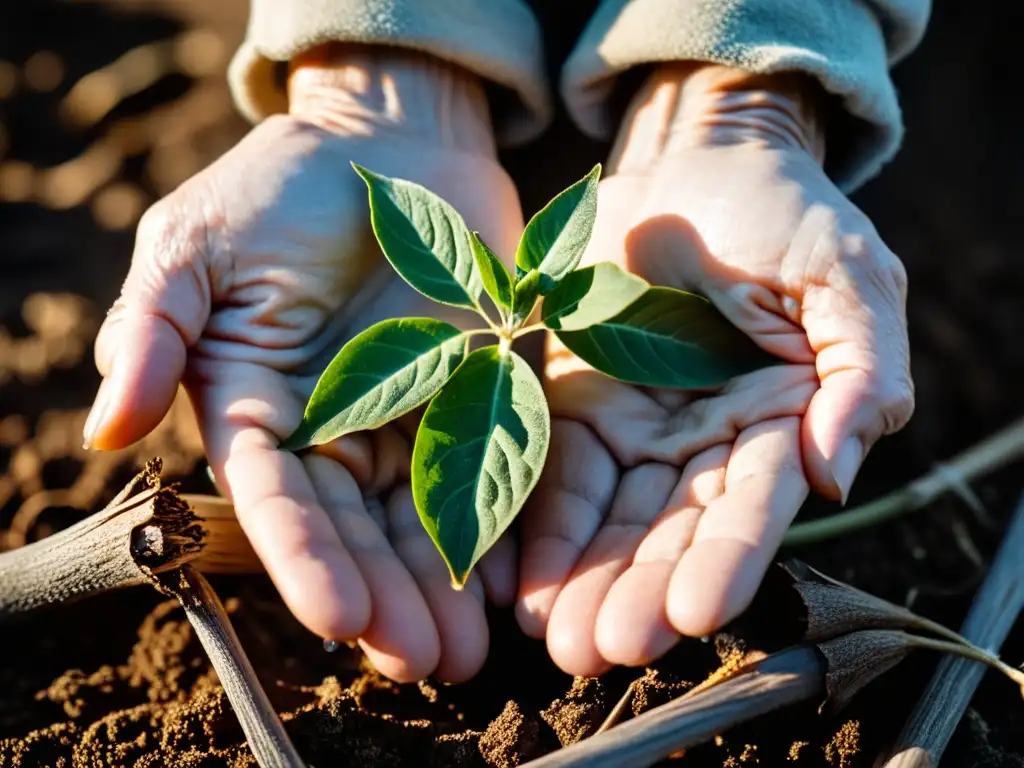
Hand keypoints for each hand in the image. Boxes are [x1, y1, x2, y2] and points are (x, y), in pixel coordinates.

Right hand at [85, 45, 523, 681]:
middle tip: (425, 664)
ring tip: (467, 653)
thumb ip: (152, 329)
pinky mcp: (480, 393)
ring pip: (424, 516)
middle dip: (387, 596)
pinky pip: (493, 465)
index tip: (339, 616)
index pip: (276, 497)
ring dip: (443, 585)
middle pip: (358, 527)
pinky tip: (518, 580)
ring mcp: (411, 416)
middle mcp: (335, 429)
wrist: (388, 142)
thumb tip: (106, 428)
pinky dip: (504, 523)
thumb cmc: (277, 186)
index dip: (305, 557)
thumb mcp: (193, 243)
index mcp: (260, 406)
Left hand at [516, 63, 913, 674]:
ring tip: (552, 638)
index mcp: (779, 423)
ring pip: (609, 519)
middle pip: (671, 531)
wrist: (693, 163)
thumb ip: (861, 367)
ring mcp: (636, 429)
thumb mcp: (844, 275)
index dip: (726, 561)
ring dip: (582, 579)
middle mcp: (704, 443)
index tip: (694, 615)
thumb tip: (838, 468)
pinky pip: (552, 473)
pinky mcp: (573, 405)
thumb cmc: (783, 213)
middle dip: (638, 593)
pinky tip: (514, 581)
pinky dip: (535, 527)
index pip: (753, 507)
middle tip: (601, 651)